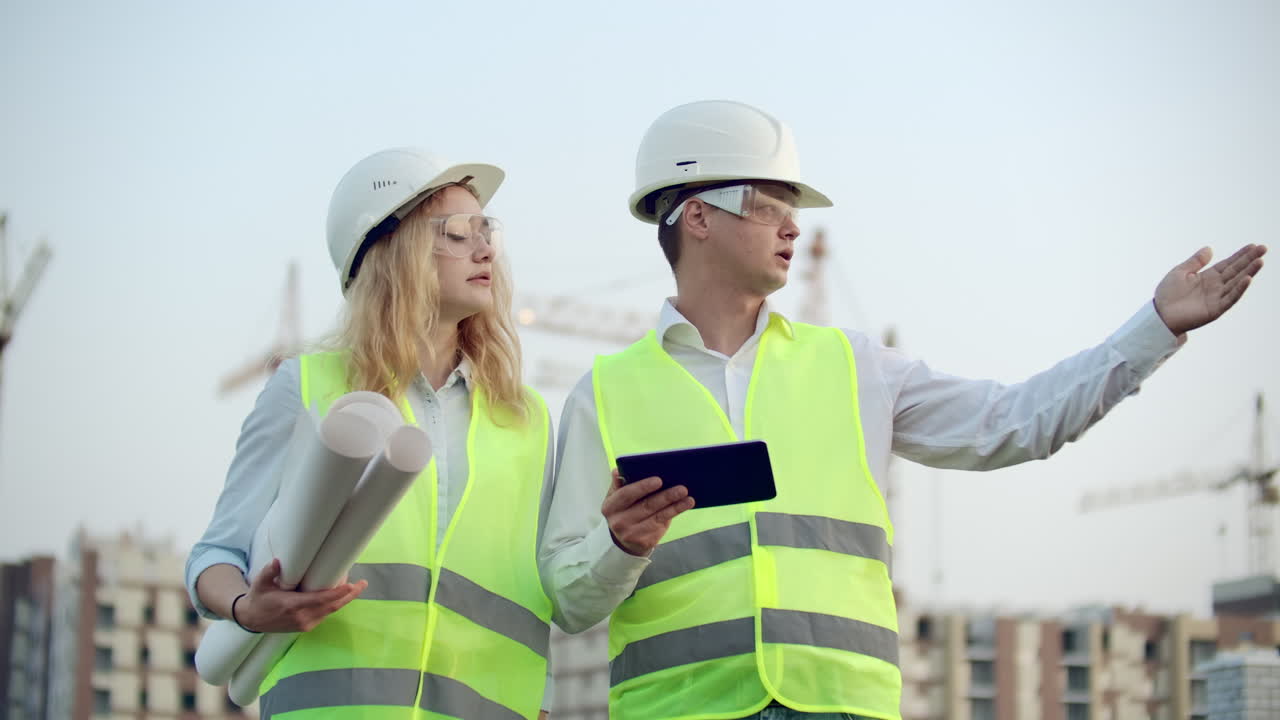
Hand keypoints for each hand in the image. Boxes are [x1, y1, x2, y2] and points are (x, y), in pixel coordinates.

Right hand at [235, 559, 367, 632]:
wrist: (251, 619)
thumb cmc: (258, 598)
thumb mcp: (259, 584)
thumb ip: (269, 573)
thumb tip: (277, 562)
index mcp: (292, 606)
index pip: (320, 600)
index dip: (337, 593)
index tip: (350, 585)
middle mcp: (302, 617)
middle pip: (331, 607)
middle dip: (349, 596)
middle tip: (362, 583)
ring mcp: (304, 624)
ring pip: (330, 611)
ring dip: (343, 600)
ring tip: (355, 586)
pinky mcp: (305, 627)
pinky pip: (324, 614)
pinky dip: (334, 605)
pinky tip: (340, 595)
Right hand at [601, 469, 694, 555]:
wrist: (623, 540)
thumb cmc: (623, 511)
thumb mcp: (616, 498)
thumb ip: (619, 484)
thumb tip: (618, 470)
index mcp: (610, 507)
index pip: (627, 494)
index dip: (643, 487)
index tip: (659, 480)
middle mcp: (619, 522)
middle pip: (646, 506)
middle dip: (666, 496)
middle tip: (682, 488)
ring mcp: (632, 534)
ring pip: (658, 516)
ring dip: (676, 506)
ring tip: (689, 498)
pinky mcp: (645, 542)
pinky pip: (662, 525)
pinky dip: (674, 513)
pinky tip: (684, 506)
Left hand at [1154, 244, 1265, 335]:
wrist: (1160, 314)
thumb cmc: (1167, 294)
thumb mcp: (1180, 272)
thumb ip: (1195, 261)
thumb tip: (1209, 248)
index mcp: (1208, 277)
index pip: (1228, 264)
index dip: (1240, 255)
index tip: (1253, 245)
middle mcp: (1215, 286)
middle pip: (1236, 270)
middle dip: (1250, 260)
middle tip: (1264, 248)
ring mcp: (1217, 297)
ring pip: (1237, 282)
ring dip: (1249, 272)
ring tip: (1260, 261)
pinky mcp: (1215, 309)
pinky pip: (1230, 298)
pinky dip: (1239, 289)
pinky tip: (1248, 279)